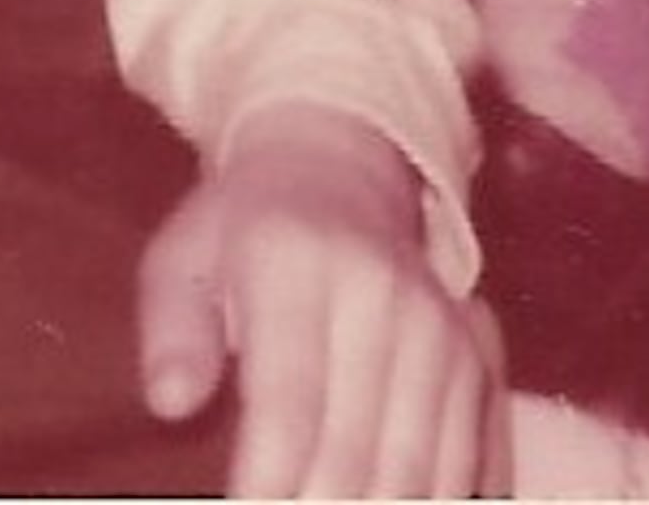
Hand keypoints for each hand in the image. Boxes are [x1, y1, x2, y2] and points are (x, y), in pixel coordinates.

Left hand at [137, 106, 503, 497]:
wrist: (337, 176)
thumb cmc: (241, 236)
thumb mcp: (182, 260)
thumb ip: (171, 331)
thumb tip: (172, 401)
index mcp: (296, 262)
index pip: (289, 404)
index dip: (268, 482)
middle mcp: (382, 294)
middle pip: (357, 453)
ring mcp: (441, 329)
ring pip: (419, 473)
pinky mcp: (477, 361)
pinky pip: (469, 464)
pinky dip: (435, 502)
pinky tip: (388, 504)